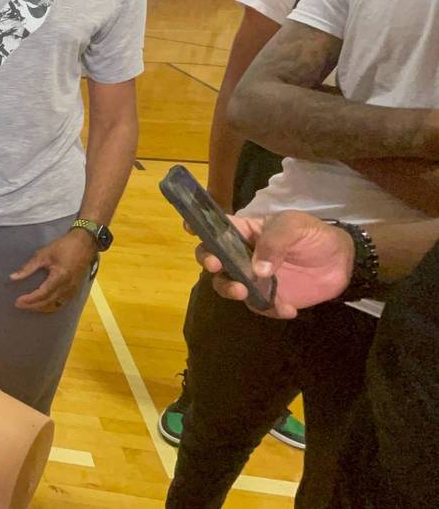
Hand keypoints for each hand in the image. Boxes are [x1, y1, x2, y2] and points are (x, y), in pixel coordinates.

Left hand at [12, 229, 96, 311]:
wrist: (85, 243)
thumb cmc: (64, 246)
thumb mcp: (43, 254)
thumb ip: (28, 267)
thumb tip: (13, 277)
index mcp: (60, 277)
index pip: (42, 294)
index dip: (29, 300)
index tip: (18, 301)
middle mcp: (67, 286)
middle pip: (48, 302)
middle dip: (33, 306)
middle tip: (20, 305)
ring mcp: (73, 289)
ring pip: (56, 305)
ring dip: (42, 308)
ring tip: (29, 306)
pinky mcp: (76, 289)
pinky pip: (63, 303)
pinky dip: (52, 306)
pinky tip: (44, 304)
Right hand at [195, 211, 353, 318]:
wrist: (345, 263)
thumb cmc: (315, 236)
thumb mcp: (295, 227)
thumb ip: (274, 243)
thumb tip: (257, 270)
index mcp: (246, 230)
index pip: (216, 226)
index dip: (199, 225)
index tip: (190, 228)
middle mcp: (242, 254)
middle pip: (212, 258)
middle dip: (209, 261)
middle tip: (217, 266)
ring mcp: (253, 277)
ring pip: (227, 284)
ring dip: (230, 289)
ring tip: (245, 292)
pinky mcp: (267, 297)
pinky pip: (258, 306)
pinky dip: (269, 309)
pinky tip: (288, 309)